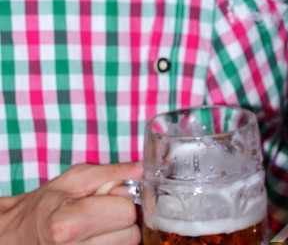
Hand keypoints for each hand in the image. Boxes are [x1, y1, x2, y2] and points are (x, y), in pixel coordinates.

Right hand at [0, 161, 142, 244]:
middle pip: (131, 235)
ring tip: (101, 225)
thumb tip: (143, 169)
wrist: (24, 233)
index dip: (123, 201)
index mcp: (69, 223)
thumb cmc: (49, 203)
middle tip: (105, 212)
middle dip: (124, 219)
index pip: (126, 213)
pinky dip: (114, 244)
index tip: (110, 197)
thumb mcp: (76, 177)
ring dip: (121, 234)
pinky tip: (99, 237)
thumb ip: (113, 173)